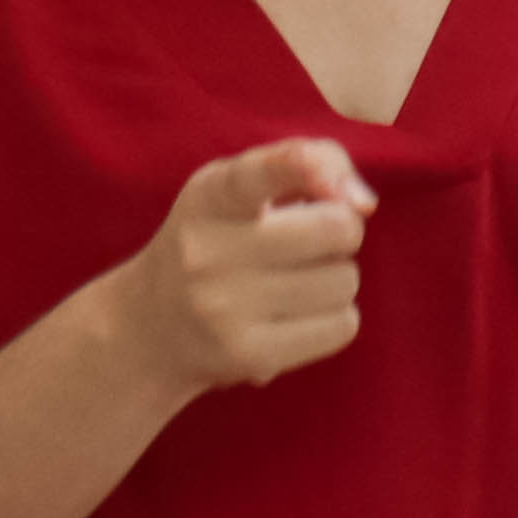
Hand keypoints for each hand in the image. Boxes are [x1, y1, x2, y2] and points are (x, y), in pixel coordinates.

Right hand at [118, 139, 373, 395]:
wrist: (153, 324)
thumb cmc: (218, 238)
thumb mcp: (241, 184)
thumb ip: (310, 163)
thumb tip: (364, 203)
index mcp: (210, 196)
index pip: (261, 173)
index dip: (304, 168)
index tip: (328, 180)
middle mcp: (208, 251)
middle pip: (336, 230)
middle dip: (339, 231)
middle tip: (307, 242)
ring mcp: (225, 308)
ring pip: (344, 281)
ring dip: (335, 278)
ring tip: (294, 280)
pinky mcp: (248, 355)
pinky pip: (341, 326)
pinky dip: (333, 318)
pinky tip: (296, 314)